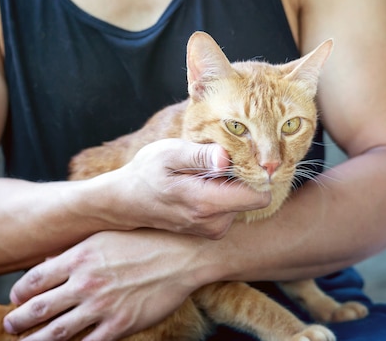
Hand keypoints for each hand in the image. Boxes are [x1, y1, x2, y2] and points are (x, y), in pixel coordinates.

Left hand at [3, 229, 208, 340]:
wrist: (182, 253)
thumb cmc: (144, 240)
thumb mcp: (105, 236)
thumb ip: (75, 250)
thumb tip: (48, 261)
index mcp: (79, 257)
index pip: (35, 279)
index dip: (19, 293)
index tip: (15, 300)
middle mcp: (85, 282)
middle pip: (38, 308)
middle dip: (18, 320)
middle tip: (10, 326)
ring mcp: (102, 306)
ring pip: (57, 332)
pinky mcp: (121, 325)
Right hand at [103, 139, 270, 238]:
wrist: (125, 202)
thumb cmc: (146, 173)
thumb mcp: (169, 154)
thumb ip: (200, 156)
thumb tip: (227, 157)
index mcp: (207, 203)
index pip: (260, 195)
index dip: (257, 172)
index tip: (243, 156)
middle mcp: (215, 223)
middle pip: (253, 196)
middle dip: (242, 176)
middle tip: (216, 161)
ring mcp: (214, 229)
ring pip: (243, 201)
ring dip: (229, 185)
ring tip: (201, 175)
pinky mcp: (212, 230)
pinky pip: (232, 207)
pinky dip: (222, 193)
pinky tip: (200, 185)